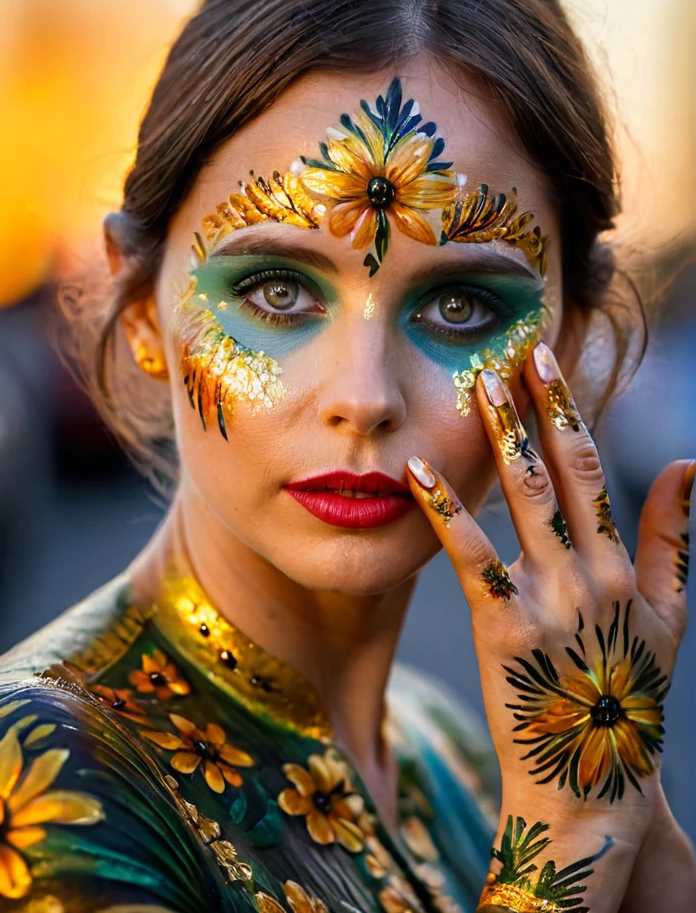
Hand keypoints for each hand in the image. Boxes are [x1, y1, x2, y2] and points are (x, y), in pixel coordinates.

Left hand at [406, 341, 692, 912]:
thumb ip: (672, 539)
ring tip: (474, 384)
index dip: (569, 414)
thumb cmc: (627, 702)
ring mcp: (548, 600)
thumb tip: (688, 463)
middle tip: (513, 352)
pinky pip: (469, 558)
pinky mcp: (505, 629)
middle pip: (559, 473)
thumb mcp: (666, 618)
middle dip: (536, 408)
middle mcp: (590, 574)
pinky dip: (444, 511)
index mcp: (623, 568)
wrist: (591, 787)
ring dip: (499, 439)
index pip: (594, 472)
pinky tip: (415, 472)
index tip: (548, 366)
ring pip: (521, 501)